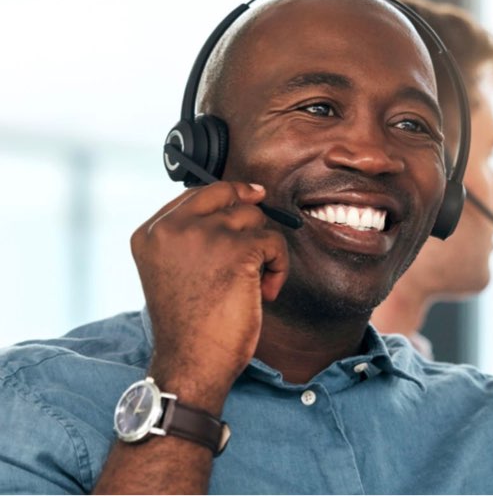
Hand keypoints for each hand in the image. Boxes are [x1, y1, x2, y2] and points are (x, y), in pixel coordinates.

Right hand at [130, 182, 288, 412]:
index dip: (227, 196)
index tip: (249, 197)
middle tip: (263, 230)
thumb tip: (235, 211)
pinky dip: (279, 267)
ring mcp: (205, 235)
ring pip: (254, 218)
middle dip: (249, 210)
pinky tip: (266, 292)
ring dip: (263, 249)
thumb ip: (189, 240)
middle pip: (225, 193)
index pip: (195, 194)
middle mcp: (172, 228)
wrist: (192, 361)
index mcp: (150, 234)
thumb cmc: (188, 326)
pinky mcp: (237, 249)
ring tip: (255, 282)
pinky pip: (274, 242)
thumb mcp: (173, 272)